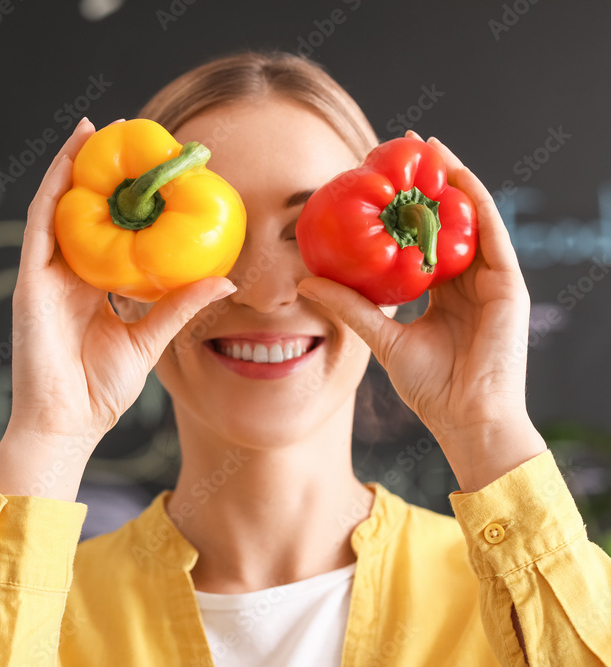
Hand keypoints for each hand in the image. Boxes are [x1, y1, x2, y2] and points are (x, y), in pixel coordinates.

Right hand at [0, 117, 235, 499]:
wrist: (66, 423)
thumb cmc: (100, 389)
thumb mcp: (150, 339)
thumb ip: (179, 306)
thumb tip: (223, 281)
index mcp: (90, 288)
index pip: (106, 230)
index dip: (124, 198)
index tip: (150, 168)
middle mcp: (65, 275)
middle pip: (80, 210)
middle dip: (97, 169)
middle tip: (124, 133)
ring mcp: (45, 276)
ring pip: (56, 206)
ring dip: (71, 165)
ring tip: (94, 129)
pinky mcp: (31, 281)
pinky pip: (40, 225)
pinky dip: (53, 189)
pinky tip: (70, 159)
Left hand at [297, 131, 545, 491]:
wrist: (467, 417)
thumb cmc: (431, 386)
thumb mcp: (382, 336)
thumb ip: (350, 306)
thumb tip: (307, 282)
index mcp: (444, 291)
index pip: (424, 238)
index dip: (406, 207)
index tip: (379, 177)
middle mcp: (469, 279)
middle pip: (449, 219)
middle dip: (429, 180)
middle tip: (403, 147)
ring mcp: (492, 279)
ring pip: (472, 217)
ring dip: (452, 179)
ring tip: (427, 148)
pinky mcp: (509, 284)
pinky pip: (491, 233)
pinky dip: (474, 202)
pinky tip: (455, 176)